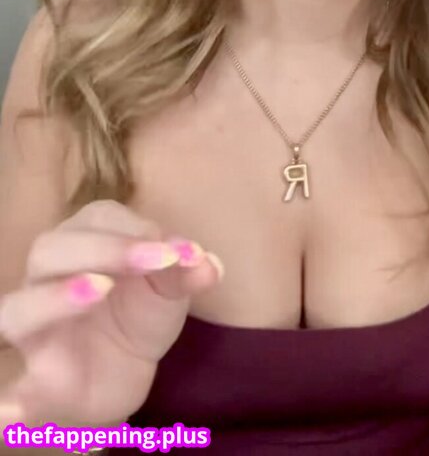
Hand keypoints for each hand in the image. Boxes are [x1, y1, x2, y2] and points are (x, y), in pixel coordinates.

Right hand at [0, 200, 223, 428]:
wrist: (126, 373)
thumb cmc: (139, 315)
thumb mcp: (169, 291)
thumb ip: (186, 272)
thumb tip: (209, 264)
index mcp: (82, 241)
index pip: (97, 219)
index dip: (134, 230)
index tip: (173, 250)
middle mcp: (47, 276)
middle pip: (50, 250)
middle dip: (102, 250)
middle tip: (151, 261)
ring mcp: (35, 328)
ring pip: (19, 308)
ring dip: (56, 298)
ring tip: (100, 291)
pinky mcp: (36, 379)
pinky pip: (14, 389)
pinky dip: (13, 402)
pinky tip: (16, 408)